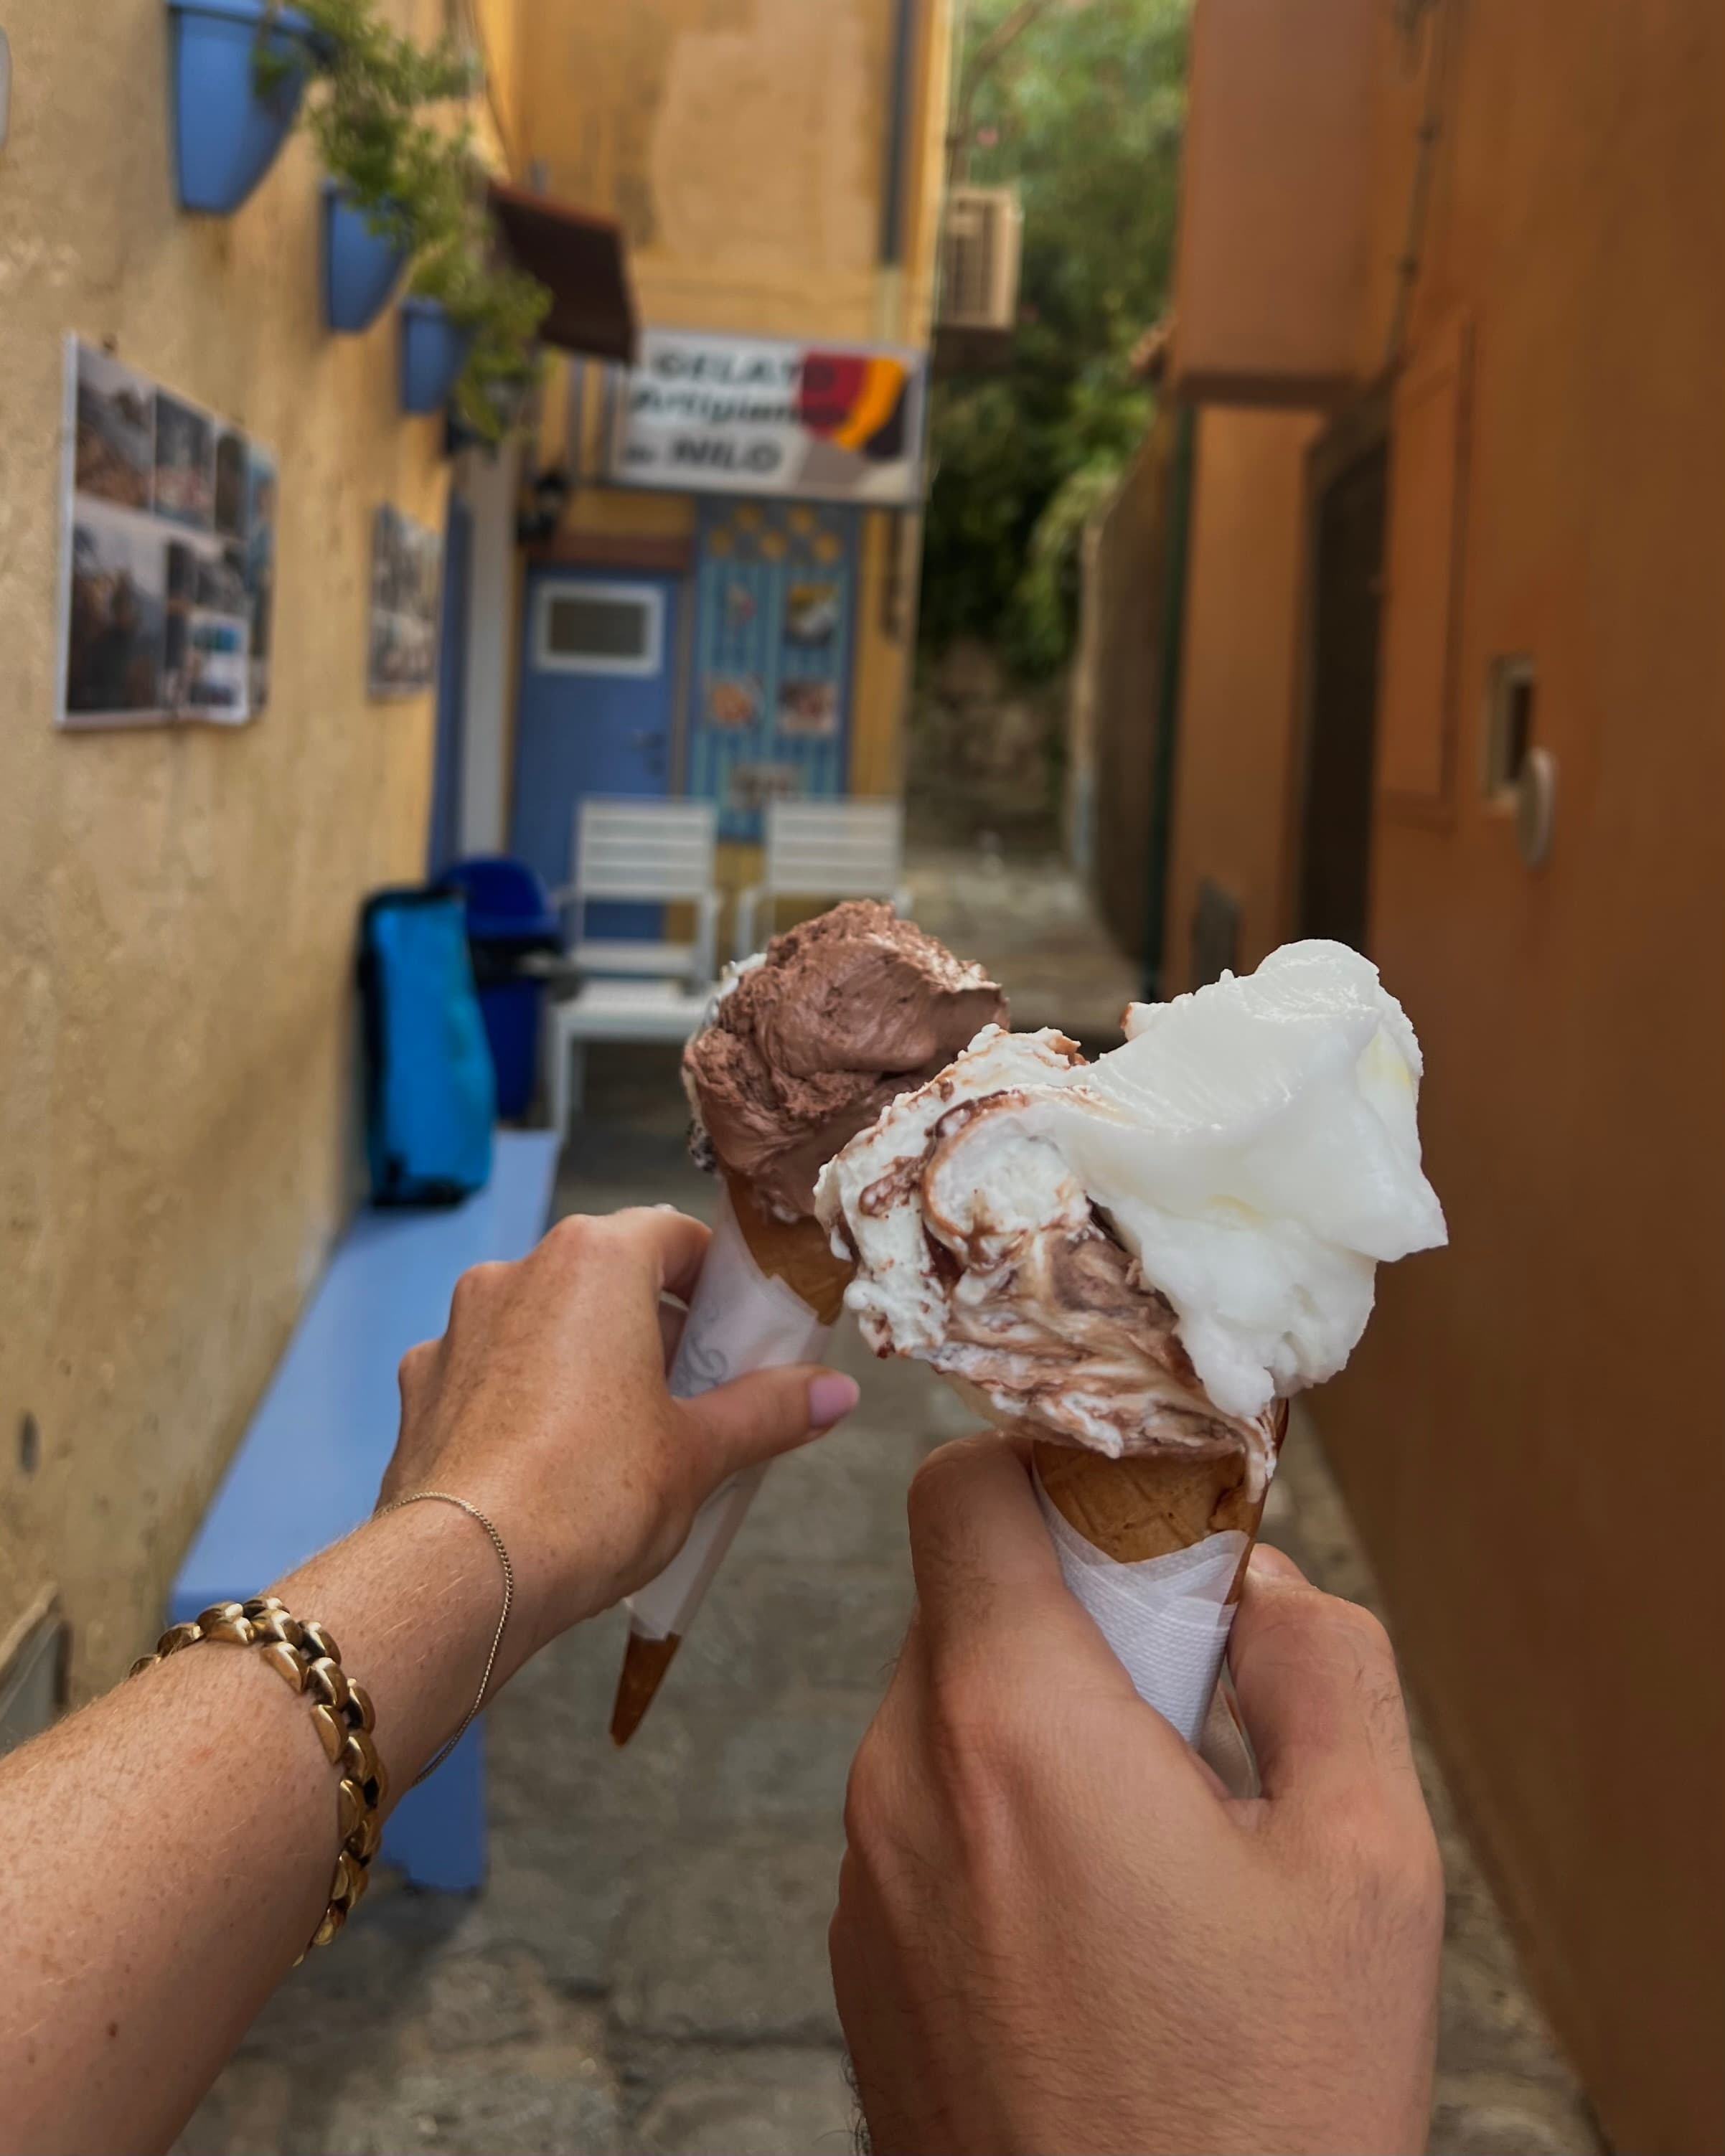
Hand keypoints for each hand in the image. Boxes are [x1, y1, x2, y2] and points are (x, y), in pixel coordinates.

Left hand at [382, 1207, 857, 1672]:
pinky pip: (490, 1374)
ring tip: (617, 1439)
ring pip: (543, 1323)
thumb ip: (770, 1411)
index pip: (674, 1234)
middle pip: (606, 1276)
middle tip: (692, 1397)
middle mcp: (518, 1273)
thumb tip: (839, 1393)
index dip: (716, 1280)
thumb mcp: (700, 1454)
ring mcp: (458, 1328)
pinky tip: (545, 1465)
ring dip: (584, 1361)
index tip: (740, 1334)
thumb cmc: (592, 1495)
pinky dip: (524, 1401)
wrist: (462, 1575)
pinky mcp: (419, 1386)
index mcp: (594, 1262)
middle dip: (653, 1327)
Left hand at [831, 1436, 1442, 2155]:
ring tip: (1163, 1833)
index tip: (1141, 1518)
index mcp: (1010, 1726)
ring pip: (945, 1713)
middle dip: (1076, 1610)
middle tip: (1193, 1697)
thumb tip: (1260, 1586)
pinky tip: (1102, 1920)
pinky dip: (1002, 1816)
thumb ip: (1321, 1667)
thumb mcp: (1365, 1864)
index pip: (958, 1492)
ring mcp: (864, 1882)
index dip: (1046, 1468)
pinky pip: (923, 1818)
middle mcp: (901, 1785)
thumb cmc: (1269, 2104)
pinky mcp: (861, 1963)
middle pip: (963, 1603)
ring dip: (1046, 1722)